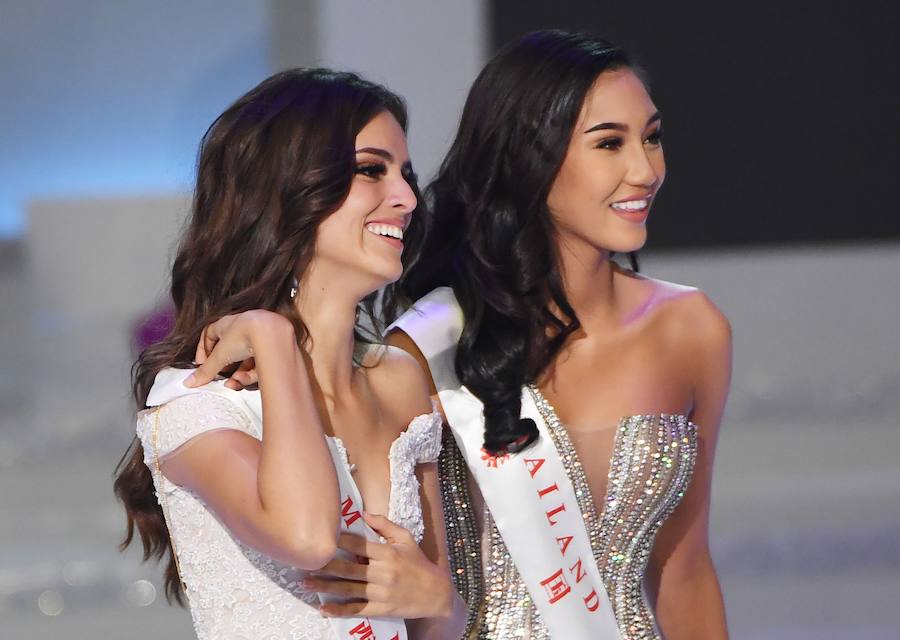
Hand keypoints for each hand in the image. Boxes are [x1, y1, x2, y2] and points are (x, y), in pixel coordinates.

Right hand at [187, 310, 290, 388]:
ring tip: (232, 383)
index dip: (204, 349)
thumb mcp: (220, 355)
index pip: (210, 333)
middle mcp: (244, 329)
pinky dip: (251, 373)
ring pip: (245, 360)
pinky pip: (258, 364)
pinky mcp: (272, 349)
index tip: (200, 364)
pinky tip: (244, 380)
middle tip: (220, 376)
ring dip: (238, 374)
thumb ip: (206, 370)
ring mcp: (259, 338)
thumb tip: (190, 382)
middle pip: (230, 350)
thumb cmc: (244, 334)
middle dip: (224, 367)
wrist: (272, 333)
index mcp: (228, 323)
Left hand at [304, 512, 454, 619]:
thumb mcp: (406, 538)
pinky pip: (356, 609)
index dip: (339, 541)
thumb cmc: (419, 563)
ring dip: (325, 587)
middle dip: (325, 566)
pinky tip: (324, 609)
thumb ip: (385, 525)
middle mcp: (382, 573)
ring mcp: (380, 593)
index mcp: (387, 553)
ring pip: (347, 589)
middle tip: (304, 562)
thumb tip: (364, 515)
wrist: (436, 593)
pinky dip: (339, 611)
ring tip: (306, 583)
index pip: (358, 545)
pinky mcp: (381, 609)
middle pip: (348, 569)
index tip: (321, 536)